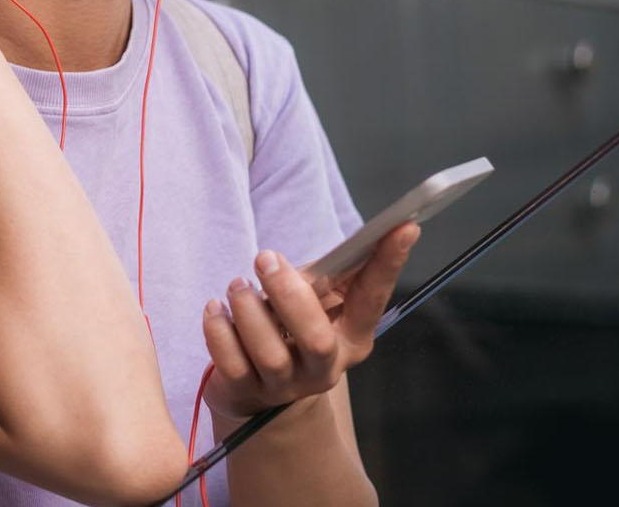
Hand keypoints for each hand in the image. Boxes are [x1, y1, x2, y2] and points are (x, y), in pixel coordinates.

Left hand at [200, 222, 421, 419]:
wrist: (253, 387)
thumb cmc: (287, 327)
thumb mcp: (314, 300)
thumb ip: (329, 275)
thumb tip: (363, 238)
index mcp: (351, 339)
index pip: (373, 301)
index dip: (388, 265)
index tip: (402, 227)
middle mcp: (325, 367)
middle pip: (316, 340)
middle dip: (289, 295)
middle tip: (266, 258)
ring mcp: (286, 386)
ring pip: (270, 354)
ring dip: (249, 310)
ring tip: (237, 285)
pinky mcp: (247, 391)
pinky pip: (231, 364)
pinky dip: (218, 331)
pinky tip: (216, 308)